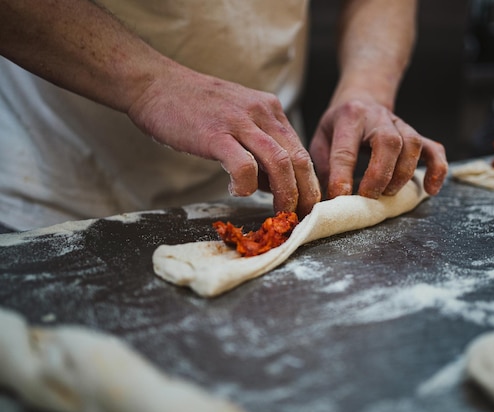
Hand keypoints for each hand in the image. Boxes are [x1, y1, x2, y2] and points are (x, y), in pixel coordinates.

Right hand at [127, 63, 320, 215]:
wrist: (155, 83)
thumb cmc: (193, 107)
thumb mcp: (237, 120)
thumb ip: (258, 148)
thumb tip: (274, 184)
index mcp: (270, 110)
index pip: (301, 150)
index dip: (308, 182)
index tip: (307, 205)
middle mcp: (261, 113)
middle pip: (299, 159)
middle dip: (305, 193)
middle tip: (303, 217)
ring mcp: (239, 122)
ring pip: (280, 163)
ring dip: (285, 194)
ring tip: (280, 214)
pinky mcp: (215, 134)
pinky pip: (244, 166)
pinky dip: (246, 186)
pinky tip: (237, 192)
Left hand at [309, 98, 447, 198]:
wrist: (362, 97)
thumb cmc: (339, 125)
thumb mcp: (321, 139)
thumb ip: (323, 167)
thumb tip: (327, 199)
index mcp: (349, 117)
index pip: (346, 149)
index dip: (343, 175)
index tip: (339, 196)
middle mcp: (378, 118)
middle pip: (388, 142)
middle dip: (379, 174)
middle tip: (368, 196)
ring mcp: (401, 125)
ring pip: (413, 145)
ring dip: (402, 174)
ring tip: (388, 193)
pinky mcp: (416, 134)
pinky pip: (434, 150)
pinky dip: (436, 170)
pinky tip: (430, 189)